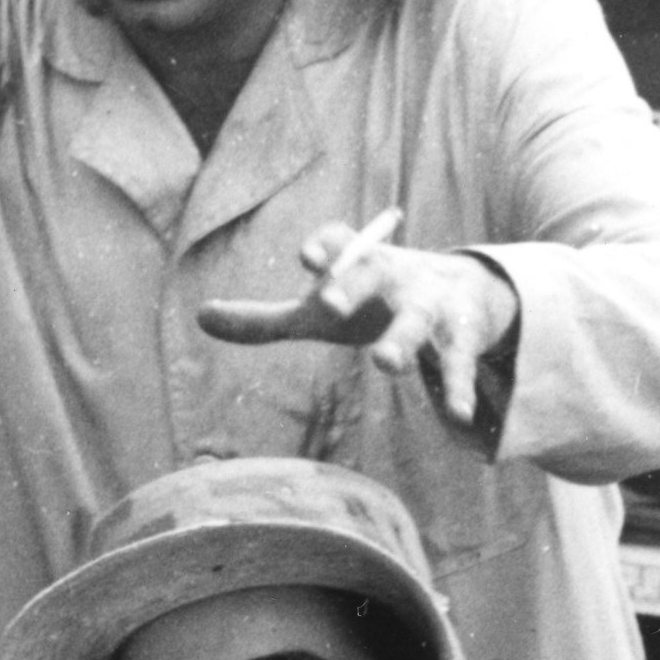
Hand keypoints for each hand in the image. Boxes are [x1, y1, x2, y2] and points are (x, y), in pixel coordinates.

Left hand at [190, 211, 516, 429]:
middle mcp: (394, 275)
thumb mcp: (317, 311)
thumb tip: (200, 316)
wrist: (457, 289)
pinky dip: (457, 388)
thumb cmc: (367, 302)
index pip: (339, 243)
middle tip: (331, 303)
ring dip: (402, 340)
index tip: (306, 258)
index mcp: (357, 261)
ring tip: (386, 365)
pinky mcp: (460, 335)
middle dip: (353, 286)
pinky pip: (458, 363)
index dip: (325, 247)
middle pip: (373, 275)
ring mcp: (429, 304)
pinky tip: (458, 417)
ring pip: (416, 322)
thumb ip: (264, 318)